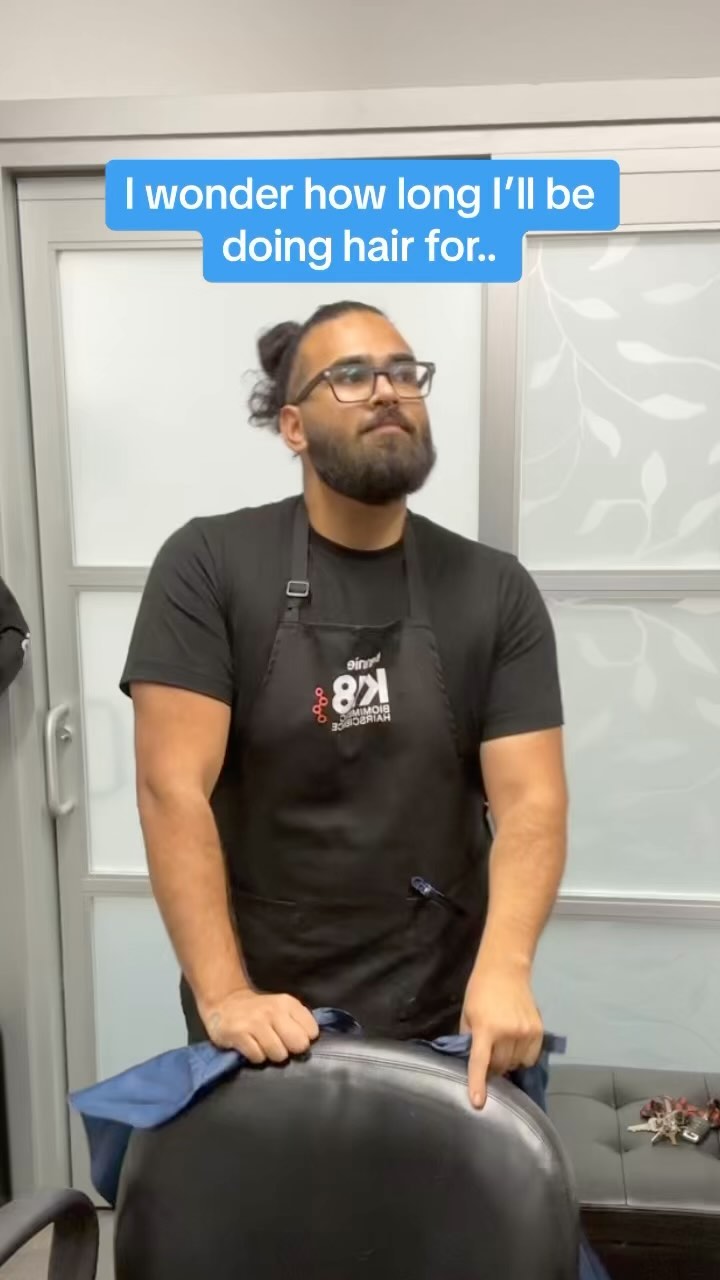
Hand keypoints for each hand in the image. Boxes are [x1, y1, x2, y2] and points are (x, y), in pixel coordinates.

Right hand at [202, 989, 319, 1063]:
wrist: (226, 1002)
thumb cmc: (260, 1010)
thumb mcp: (282, 1007)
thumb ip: (298, 1021)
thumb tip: (311, 1041)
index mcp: (287, 1003)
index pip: (311, 1031)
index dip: (304, 1039)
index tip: (293, 1038)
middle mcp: (273, 1010)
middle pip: (298, 1044)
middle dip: (291, 1050)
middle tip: (281, 1046)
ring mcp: (255, 1022)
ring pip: (278, 1054)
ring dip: (272, 1055)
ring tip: (264, 1046)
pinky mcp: (237, 1034)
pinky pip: (258, 1057)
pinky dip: (256, 1057)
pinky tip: (251, 1048)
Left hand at [460, 964, 543, 1108]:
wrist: (505, 970)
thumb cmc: (480, 992)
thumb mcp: (467, 1015)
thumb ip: (469, 1040)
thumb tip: (472, 1063)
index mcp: (485, 1028)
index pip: (480, 1062)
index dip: (478, 1084)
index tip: (478, 1103)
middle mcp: (507, 1032)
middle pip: (500, 1066)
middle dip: (493, 1068)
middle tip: (490, 1060)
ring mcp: (525, 1032)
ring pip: (516, 1064)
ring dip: (508, 1063)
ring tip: (503, 1049)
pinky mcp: (538, 1030)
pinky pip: (531, 1057)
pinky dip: (522, 1058)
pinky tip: (516, 1047)